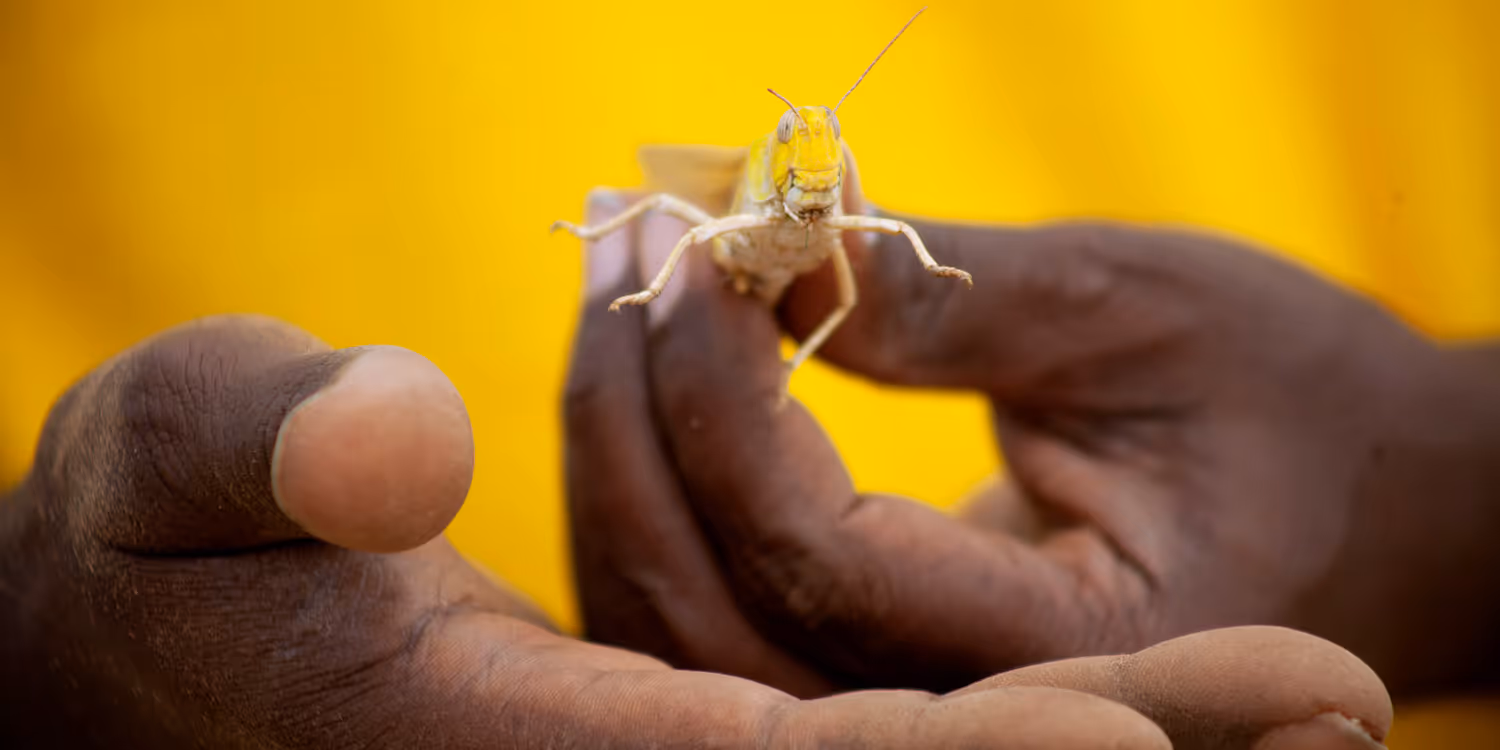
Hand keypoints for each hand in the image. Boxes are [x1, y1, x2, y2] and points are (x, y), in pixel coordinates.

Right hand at [2, 315, 1219, 749]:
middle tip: (1337, 711)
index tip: (1131, 739)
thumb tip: (401, 440)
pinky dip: (1004, 714)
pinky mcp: (661, 728)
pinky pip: (856, 730)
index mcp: (479, 742)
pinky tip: (1140, 690)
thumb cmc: (134, 533)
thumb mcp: (157, 454)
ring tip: (1318, 703)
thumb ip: (257, 449)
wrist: (132, 621)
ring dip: (1105, 731)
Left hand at [565, 190, 1398, 747]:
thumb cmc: (1284, 400)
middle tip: (632, 236)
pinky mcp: (856, 669)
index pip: (817, 557)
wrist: (1350, 505)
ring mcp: (897, 713)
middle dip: (633, 412)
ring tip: (622, 275)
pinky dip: (651, 482)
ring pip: (671, 625)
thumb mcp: (1143, 316)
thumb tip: (765, 245)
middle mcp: (965, 724)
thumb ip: (950, 300)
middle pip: (706, 611)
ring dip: (617, 441)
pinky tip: (645, 365)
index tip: (703, 244)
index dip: (728, 396)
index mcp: (1072, 660)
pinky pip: (698, 603)